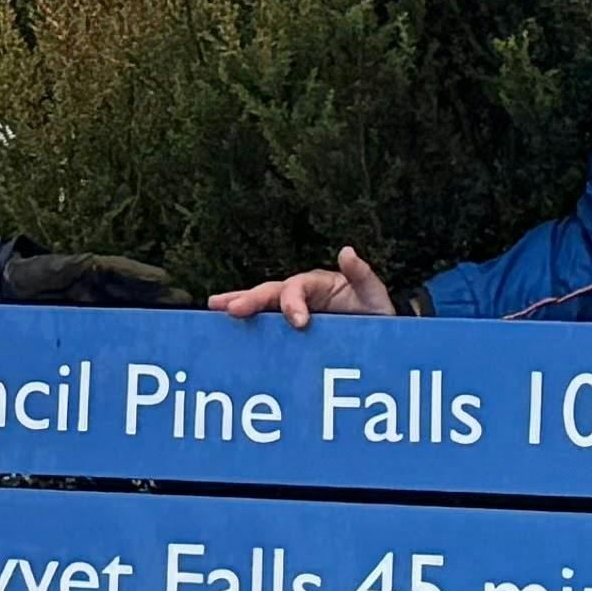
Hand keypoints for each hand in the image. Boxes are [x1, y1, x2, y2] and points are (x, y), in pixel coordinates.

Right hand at [210, 249, 394, 325]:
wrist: (378, 339)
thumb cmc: (375, 313)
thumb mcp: (373, 295)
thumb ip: (361, 275)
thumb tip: (346, 251)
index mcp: (318, 285)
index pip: (297, 286)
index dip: (293, 301)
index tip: (299, 322)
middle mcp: (301, 295)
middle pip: (270, 292)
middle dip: (250, 299)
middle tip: (229, 309)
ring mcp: (292, 313)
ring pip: (261, 306)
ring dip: (238, 305)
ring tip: (213, 309)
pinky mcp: (289, 333)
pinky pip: (266, 327)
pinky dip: (246, 328)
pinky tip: (225, 333)